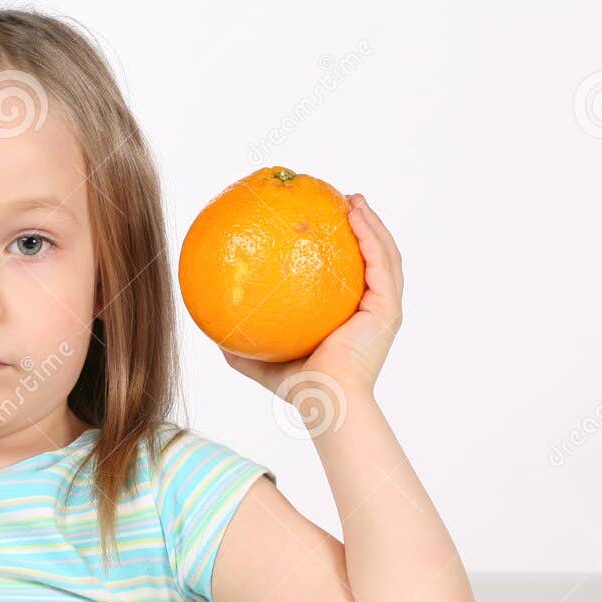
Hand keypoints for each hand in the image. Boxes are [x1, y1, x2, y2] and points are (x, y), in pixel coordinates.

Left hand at [221, 192, 403, 424]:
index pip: (352, 277)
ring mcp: (383, 310)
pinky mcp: (387, 309)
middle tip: (345, 204)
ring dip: (372, 224)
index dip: (345, 250)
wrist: (325, 400)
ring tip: (353, 201)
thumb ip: (243, 348)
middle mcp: (373, 312)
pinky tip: (354, 215)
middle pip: (375, 259)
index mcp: (352, 320)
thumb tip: (214, 335)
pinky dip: (370, 236)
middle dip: (365, 228)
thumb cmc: (300, 388)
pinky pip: (380, 262)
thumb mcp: (263, 362)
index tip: (327, 225)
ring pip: (385, 255)